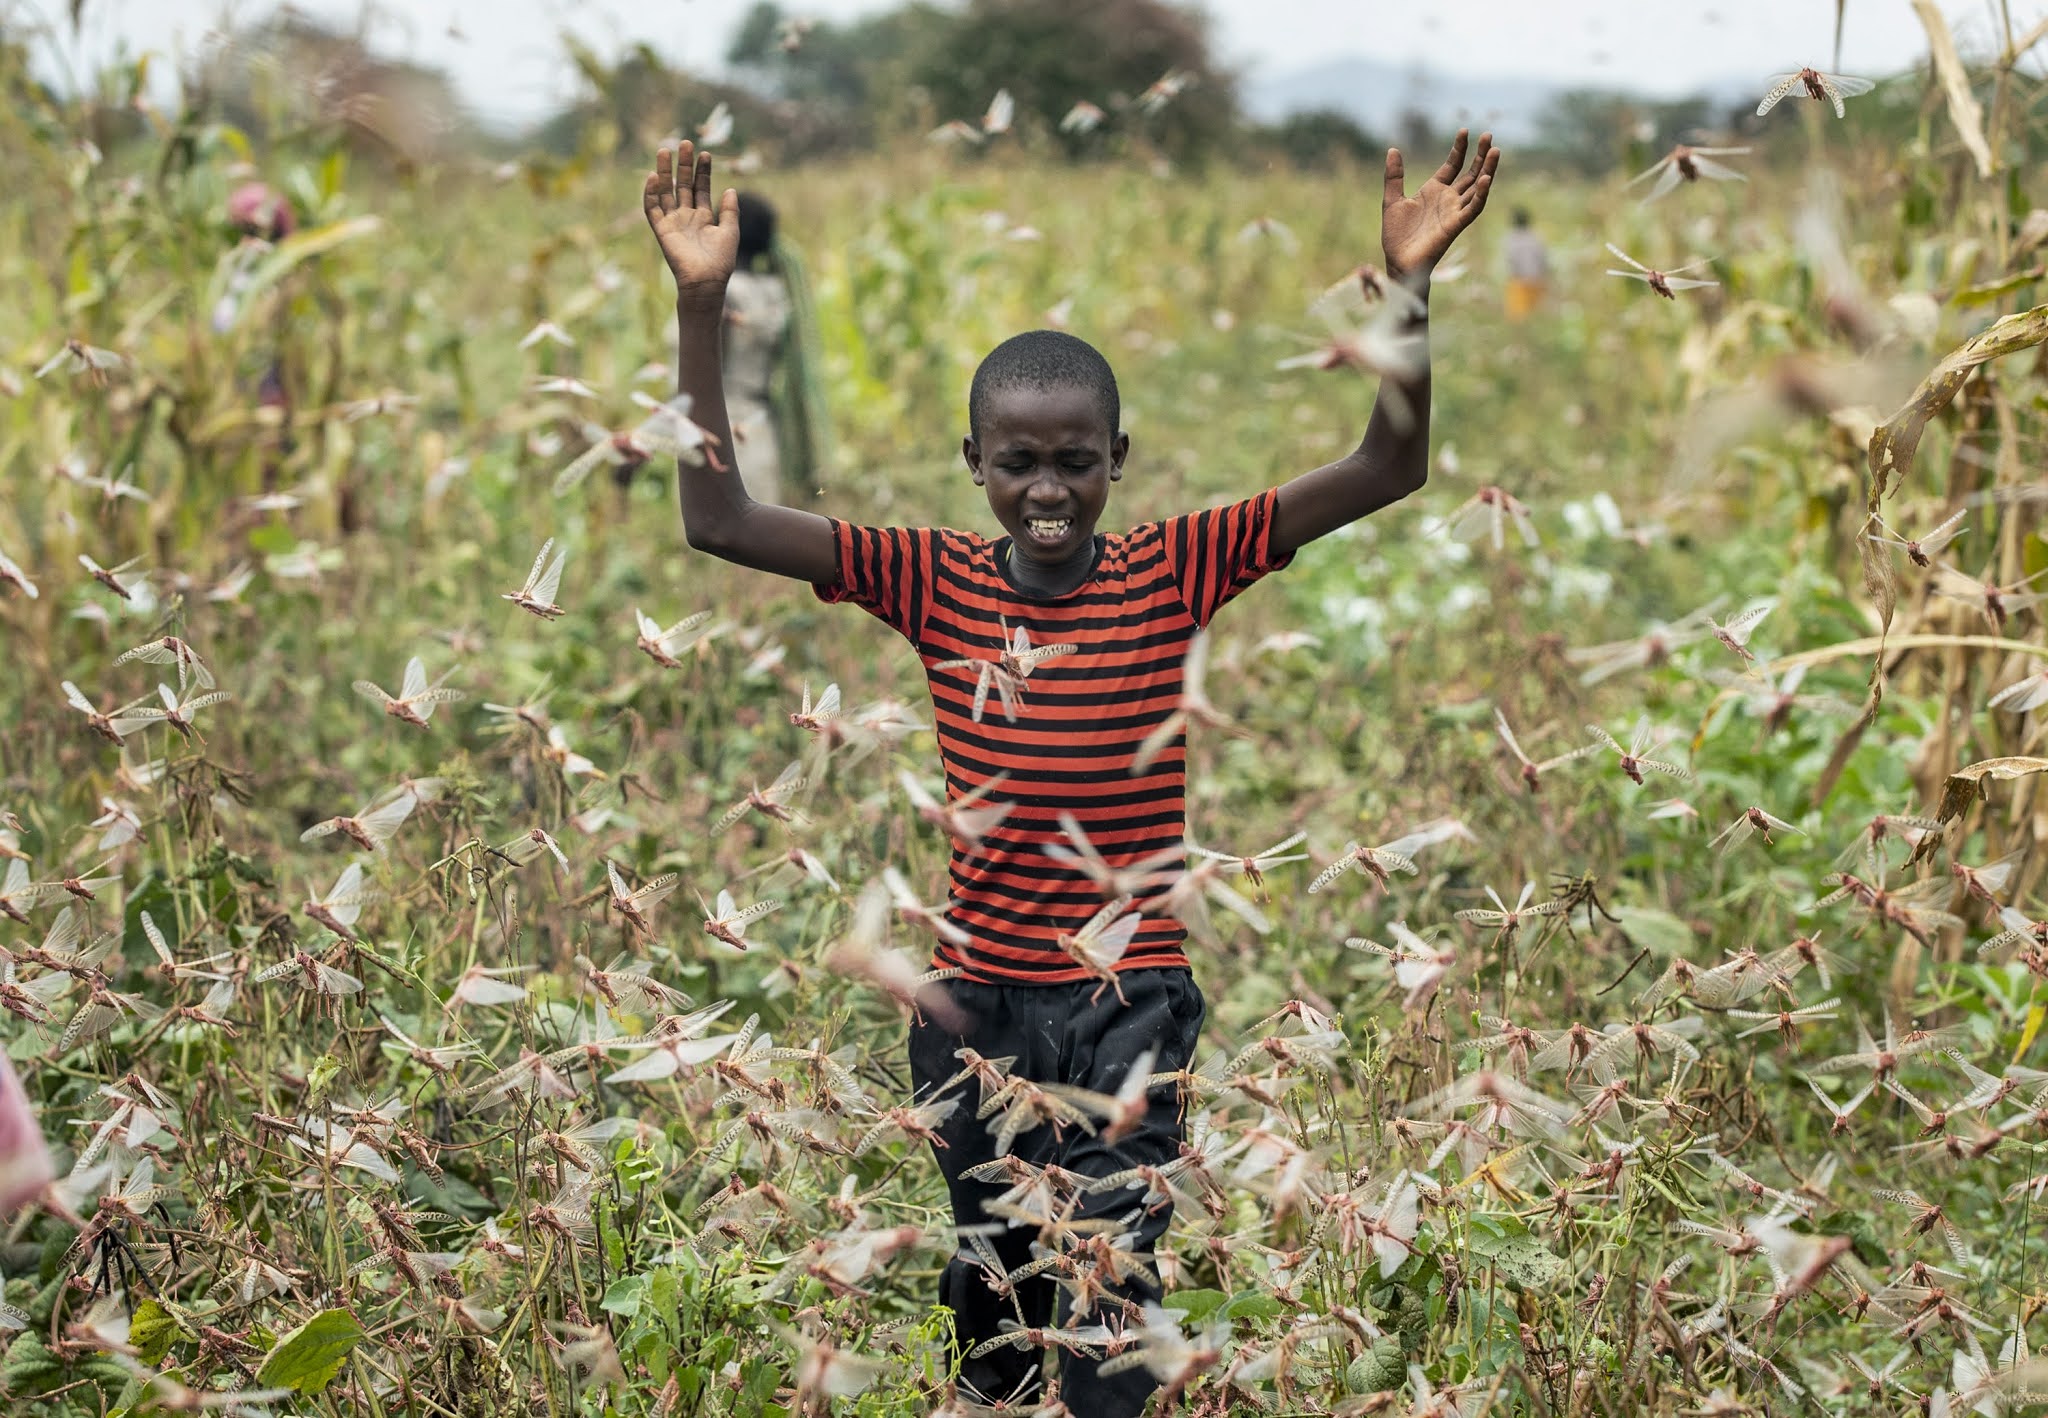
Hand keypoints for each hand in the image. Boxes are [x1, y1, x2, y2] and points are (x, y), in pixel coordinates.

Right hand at [643, 142, 739, 307]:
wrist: (706, 282)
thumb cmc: (720, 261)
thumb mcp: (730, 232)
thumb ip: (730, 211)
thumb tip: (731, 189)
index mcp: (703, 217)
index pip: (701, 188)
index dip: (703, 171)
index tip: (706, 153)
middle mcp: (687, 217)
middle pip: (682, 185)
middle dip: (684, 165)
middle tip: (686, 143)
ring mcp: (673, 223)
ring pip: (666, 192)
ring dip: (664, 172)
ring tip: (665, 151)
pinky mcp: (662, 230)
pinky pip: (652, 209)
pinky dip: (651, 194)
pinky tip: (653, 177)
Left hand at [1381, 129, 1498, 282]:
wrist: (1398, 262)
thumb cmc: (1396, 236)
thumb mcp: (1392, 200)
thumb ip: (1394, 176)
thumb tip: (1393, 149)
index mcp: (1434, 191)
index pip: (1453, 165)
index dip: (1459, 149)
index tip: (1464, 131)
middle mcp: (1448, 199)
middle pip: (1470, 172)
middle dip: (1480, 154)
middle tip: (1489, 135)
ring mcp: (1454, 211)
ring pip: (1477, 187)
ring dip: (1487, 170)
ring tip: (1495, 151)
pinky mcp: (1456, 225)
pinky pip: (1473, 208)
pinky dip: (1481, 194)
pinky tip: (1486, 179)